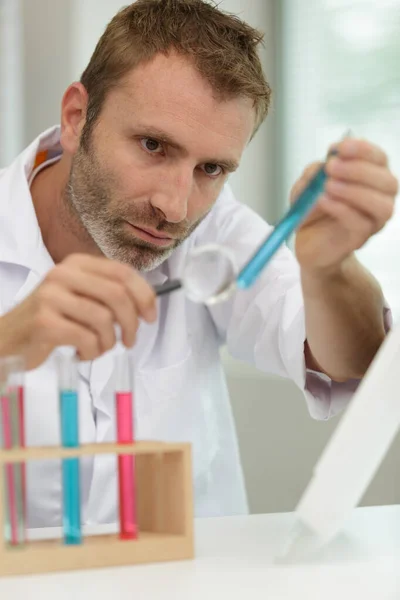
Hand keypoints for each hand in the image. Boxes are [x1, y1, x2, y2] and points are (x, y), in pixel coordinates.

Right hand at [0, 254, 155, 369]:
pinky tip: (81, 353)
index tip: (150, 317)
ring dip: (108, 342)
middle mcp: (63, 274)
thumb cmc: (52, 320)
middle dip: (131, 323)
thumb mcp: (79, 297)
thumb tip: (146, 307)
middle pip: (118, 295)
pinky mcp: (45, 322)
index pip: (123, 273)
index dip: (144, 296)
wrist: (8, 339)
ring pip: (104, 320)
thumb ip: (108, 295)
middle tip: (129, 341)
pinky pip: (87, 339)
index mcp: (77, 263)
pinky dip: (92, 352)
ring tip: (98, 349)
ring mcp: (51, 296)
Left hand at [291, 138, 398, 274]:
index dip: (363, 149)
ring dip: (354, 190)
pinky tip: (324, 200)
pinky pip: (360, 223)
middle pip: (387, 181)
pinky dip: (341, 208)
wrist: (307, 242)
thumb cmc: (313, 210)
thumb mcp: (306, 186)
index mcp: (370, 177)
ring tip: (328, 185)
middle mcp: (379, 198)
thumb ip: (314, 173)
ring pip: (381, 205)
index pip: (379, 159)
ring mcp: (372, 220)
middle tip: (331, 167)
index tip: (339, 147)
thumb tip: (322, 166)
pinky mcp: (359, 238)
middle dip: (359, 169)